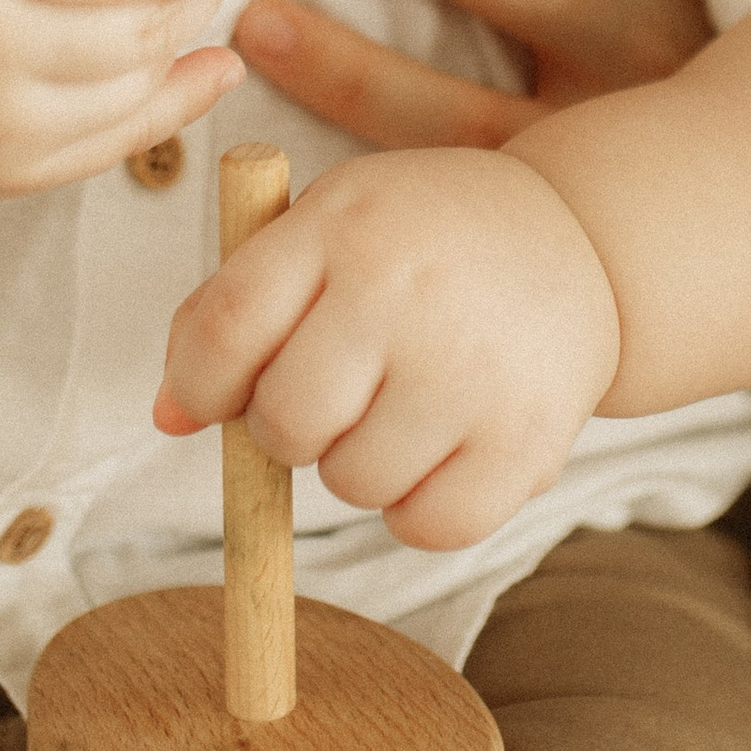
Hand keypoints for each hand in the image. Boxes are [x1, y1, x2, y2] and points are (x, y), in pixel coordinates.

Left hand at [153, 142, 622, 549]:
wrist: (580, 237)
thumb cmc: (424, 240)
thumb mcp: (327, 225)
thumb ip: (233, 308)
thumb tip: (170, 417)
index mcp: (344, 223)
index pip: (223, 329)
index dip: (199, 385)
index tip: (215, 398)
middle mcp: (407, 289)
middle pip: (284, 421)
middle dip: (288, 428)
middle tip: (336, 394)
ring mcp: (471, 367)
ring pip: (351, 484)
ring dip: (359, 466)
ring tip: (403, 407)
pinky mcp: (528, 438)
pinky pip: (427, 527)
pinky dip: (421, 508)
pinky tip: (444, 448)